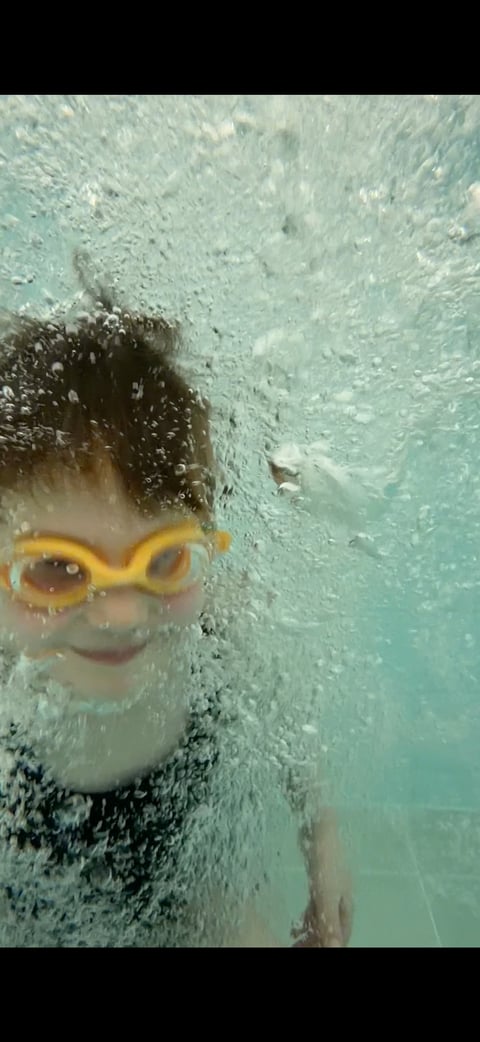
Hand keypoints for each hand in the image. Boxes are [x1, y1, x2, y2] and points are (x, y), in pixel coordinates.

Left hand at [292, 814, 352, 947]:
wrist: (318, 828)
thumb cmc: (325, 860)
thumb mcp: (326, 894)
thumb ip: (329, 922)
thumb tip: (335, 948)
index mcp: (346, 903)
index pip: (342, 933)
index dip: (332, 945)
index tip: (317, 951)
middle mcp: (341, 898)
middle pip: (331, 927)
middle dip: (319, 939)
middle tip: (300, 947)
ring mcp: (329, 889)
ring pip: (321, 917)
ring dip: (311, 931)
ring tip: (296, 940)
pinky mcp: (318, 880)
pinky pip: (314, 906)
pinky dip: (307, 918)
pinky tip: (297, 925)